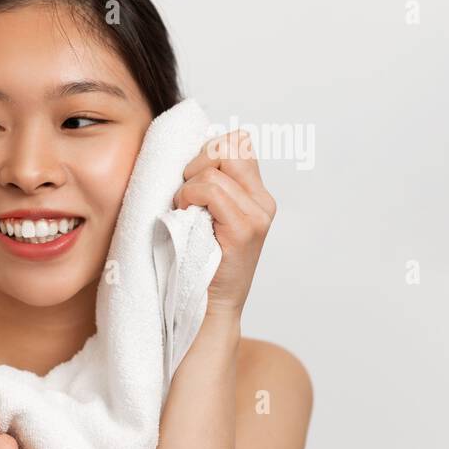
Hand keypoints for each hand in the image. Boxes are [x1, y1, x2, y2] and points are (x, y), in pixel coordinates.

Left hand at [175, 129, 276, 316]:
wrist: (207, 307)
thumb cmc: (196, 261)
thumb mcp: (204, 215)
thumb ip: (208, 184)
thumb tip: (191, 151)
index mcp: (256, 194)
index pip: (237, 141)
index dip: (207, 151)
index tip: (192, 179)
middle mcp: (263, 202)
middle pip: (229, 145)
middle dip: (197, 162)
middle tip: (186, 194)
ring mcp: (257, 216)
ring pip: (214, 167)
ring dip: (188, 186)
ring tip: (186, 211)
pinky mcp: (244, 230)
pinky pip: (210, 189)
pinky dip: (189, 197)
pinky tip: (186, 217)